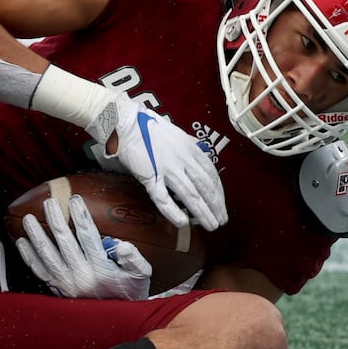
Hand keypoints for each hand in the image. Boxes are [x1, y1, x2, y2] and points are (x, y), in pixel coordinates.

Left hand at [14, 195, 151, 299]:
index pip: (88, 236)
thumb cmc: (130, 293)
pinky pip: (39, 271)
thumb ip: (134, 259)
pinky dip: (29, 256)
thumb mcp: (141, 276)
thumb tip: (122, 245)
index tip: (75, 200)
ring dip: (36, 235)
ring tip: (27, 218)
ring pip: (47, 255)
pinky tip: (22, 242)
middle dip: (55, 219)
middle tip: (49, 202)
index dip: (81, 216)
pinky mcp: (57, 290)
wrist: (117, 322)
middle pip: (64, 241)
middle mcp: (81, 275)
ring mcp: (66, 284)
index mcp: (101, 268)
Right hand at [89, 94, 226, 230]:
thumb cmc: (148, 126)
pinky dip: (174, 212)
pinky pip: (163, 198)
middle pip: (205, 186)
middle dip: (215, 206)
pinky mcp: (149, 176)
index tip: (221, 205)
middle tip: (221, 221)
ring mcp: (167, 168)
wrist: (126, 122)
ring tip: (210, 226)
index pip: (211, 174)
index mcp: (190, 148)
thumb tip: (198, 148)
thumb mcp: (176, 133)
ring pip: (190, 194)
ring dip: (203, 212)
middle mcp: (182, 159)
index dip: (218, 192)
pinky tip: (182, 223)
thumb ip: (188, 144)